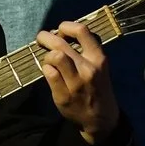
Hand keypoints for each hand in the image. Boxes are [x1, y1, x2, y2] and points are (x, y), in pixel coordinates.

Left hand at [34, 23, 118, 142]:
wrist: (102, 118)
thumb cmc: (98, 88)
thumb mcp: (100, 67)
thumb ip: (85, 51)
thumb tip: (60, 34)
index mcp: (99, 59)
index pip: (82, 30)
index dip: (65, 26)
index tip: (61, 31)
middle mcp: (89, 69)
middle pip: (59, 42)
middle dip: (45, 37)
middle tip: (42, 40)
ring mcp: (76, 82)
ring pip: (54, 56)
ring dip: (47, 55)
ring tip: (50, 60)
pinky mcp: (63, 94)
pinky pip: (48, 72)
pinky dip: (46, 69)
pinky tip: (51, 73)